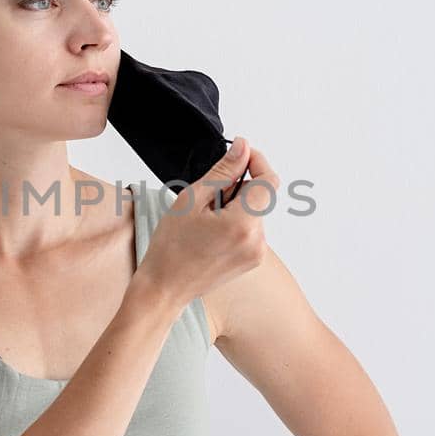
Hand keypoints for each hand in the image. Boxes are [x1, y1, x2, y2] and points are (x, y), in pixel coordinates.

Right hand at [136, 136, 278, 307]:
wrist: (165, 288)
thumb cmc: (171, 247)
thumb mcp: (192, 200)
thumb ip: (223, 172)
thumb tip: (242, 148)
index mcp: (243, 224)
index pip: (269, 180)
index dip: (256, 161)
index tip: (239, 154)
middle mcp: (257, 240)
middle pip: (261, 195)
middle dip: (239, 185)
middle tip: (209, 194)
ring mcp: (258, 252)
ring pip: (255, 211)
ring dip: (236, 204)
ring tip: (206, 217)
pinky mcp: (253, 259)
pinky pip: (252, 227)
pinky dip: (236, 220)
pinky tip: (212, 230)